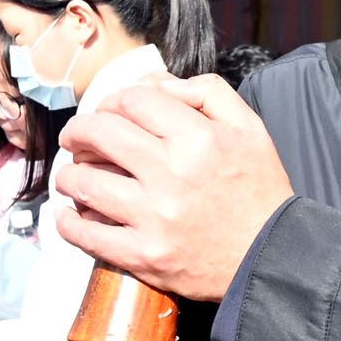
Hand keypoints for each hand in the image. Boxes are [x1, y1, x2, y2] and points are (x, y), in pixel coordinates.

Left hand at [54, 75, 292, 298]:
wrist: (271, 256)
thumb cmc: (258, 190)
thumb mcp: (248, 127)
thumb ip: (206, 92)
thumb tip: (156, 84)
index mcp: (197, 138)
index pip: (132, 100)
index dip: (112, 101)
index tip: (108, 114)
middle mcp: (171, 174)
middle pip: (99, 133)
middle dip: (78, 131)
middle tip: (76, 138)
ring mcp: (153, 217)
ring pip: (84, 182)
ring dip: (69, 174)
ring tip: (73, 175)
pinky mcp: (143, 255)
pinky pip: (87, 236)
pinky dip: (68, 223)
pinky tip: (70, 215)